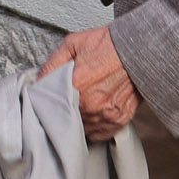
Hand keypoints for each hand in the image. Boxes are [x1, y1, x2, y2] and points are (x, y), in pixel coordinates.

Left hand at [39, 26, 138, 141]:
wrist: (139, 49)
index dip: (48, 102)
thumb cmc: (107, 45)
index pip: (50, 105)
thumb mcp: (72, 44)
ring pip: (83, 128)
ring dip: (80, 120)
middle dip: (64, 110)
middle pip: (66, 118)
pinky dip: (95, 126)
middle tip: (67, 100)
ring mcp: (106, 115)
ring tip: (82, 106)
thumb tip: (39, 80)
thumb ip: (52, 64)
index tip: (48, 99)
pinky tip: (93, 113)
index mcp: (77, 85)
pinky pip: (100, 133)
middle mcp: (91, 104)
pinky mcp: (119, 120)